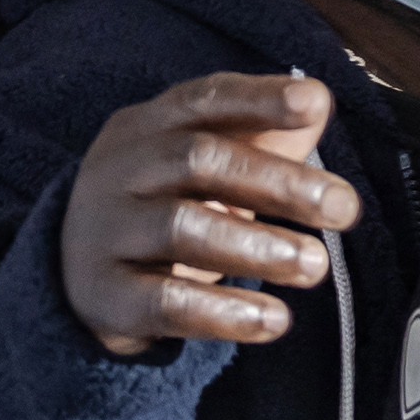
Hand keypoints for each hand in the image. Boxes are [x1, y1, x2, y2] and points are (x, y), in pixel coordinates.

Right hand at [60, 74, 359, 355]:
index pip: (204, 100)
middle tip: (344, 207)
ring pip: (180, 229)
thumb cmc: (161, 207)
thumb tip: (319, 100)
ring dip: (256, 246)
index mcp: (146, 127)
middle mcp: (118, 171)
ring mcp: (104, 233)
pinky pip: (165, 302)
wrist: (75, 277)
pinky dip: (224, 313)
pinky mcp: (106, 297)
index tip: (315, 102)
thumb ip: (260, 137)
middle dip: (277, 181)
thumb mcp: (202, 168)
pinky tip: (275, 320)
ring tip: (316, 265)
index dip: (259, 99)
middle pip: (197, 160)